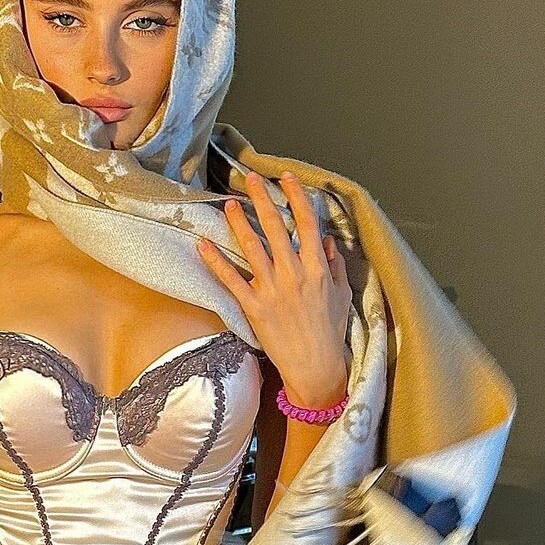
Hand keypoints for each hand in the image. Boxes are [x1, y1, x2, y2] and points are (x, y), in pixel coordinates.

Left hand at [196, 170, 351, 407]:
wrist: (316, 366)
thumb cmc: (331, 332)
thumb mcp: (341, 295)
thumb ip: (334, 265)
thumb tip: (328, 241)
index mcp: (317, 267)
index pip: (307, 222)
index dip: (296, 196)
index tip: (286, 177)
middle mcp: (294, 273)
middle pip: (277, 227)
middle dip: (262, 199)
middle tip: (250, 178)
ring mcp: (273, 289)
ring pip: (253, 247)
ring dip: (239, 222)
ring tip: (228, 204)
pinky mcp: (254, 307)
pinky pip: (231, 279)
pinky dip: (216, 261)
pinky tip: (203, 245)